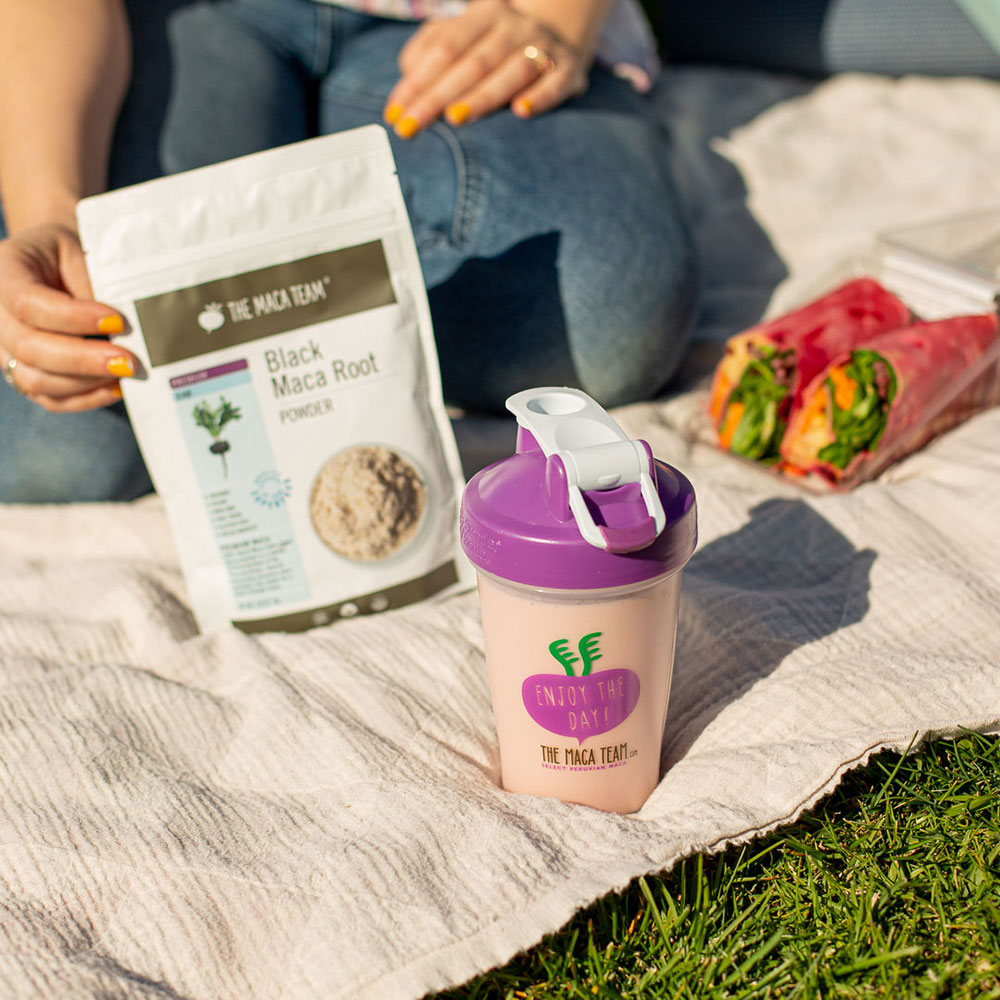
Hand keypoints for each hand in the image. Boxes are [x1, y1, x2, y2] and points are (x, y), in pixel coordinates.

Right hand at [0, 223, 135, 411]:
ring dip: (87, 382)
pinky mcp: (23, 374)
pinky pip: (50, 399)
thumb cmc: (72, 255)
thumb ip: (91, 284)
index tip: (119, 322)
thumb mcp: (80, 253)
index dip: (75, 318)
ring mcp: (4, 349)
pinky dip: (85, 398)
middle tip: (129, 362)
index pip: (28, 303)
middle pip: (28, 348)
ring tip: (127, 372)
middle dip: (84, 359)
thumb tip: (120, 331)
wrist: (57, 265)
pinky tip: (116, 387)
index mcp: (4, 272)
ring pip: (35, 380)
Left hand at [382, 0, 590, 137]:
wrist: (563, 24)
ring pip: (511, 71)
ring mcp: (544, 47)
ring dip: (483, 96)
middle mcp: (514, 27)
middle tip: (411, 127)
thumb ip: (432, 47)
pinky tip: (522, 111)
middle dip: (438, 97)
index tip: (395, 112)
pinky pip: (555, 83)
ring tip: (455, 118)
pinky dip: (541, 96)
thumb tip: (406, 71)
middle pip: (472, 64)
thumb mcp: (466, 32)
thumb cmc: (498, 39)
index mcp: (484, 13)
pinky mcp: (569, 70)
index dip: (417, 81)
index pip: (445, 48)